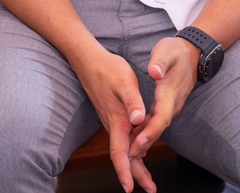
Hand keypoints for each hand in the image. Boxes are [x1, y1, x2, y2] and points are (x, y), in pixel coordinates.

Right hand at [74, 46, 155, 192]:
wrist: (89, 60)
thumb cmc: (108, 69)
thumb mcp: (124, 82)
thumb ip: (133, 102)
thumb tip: (139, 120)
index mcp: (117, 120)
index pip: (119, 152)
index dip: (125, 171)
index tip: (129, 188)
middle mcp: (113, 124)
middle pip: (123, 156)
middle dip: (136, 174)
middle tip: (150, 189)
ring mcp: (113, 120)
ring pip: (124, 148)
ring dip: (136, 164)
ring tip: (148, 179)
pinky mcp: (114, 115)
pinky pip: (124, 138)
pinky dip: (134, 149)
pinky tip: (142, 151)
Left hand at [127, 37, 199, 170]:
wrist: (193, 53)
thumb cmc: (176, 51)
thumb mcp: (166, 51)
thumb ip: (159, 62)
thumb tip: (154, 72)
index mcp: (170, 93)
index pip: (162, 117)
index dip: (150, 131)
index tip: (138, 141)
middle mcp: (172, 103)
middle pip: (158, 128)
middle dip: (144, 142)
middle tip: (128, 157)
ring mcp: (171, 105)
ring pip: (157, 127)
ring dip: (144, 140)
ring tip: (128, 154)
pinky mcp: (167, 105)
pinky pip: (156, 121)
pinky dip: (146, 131)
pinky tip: (134, 138)